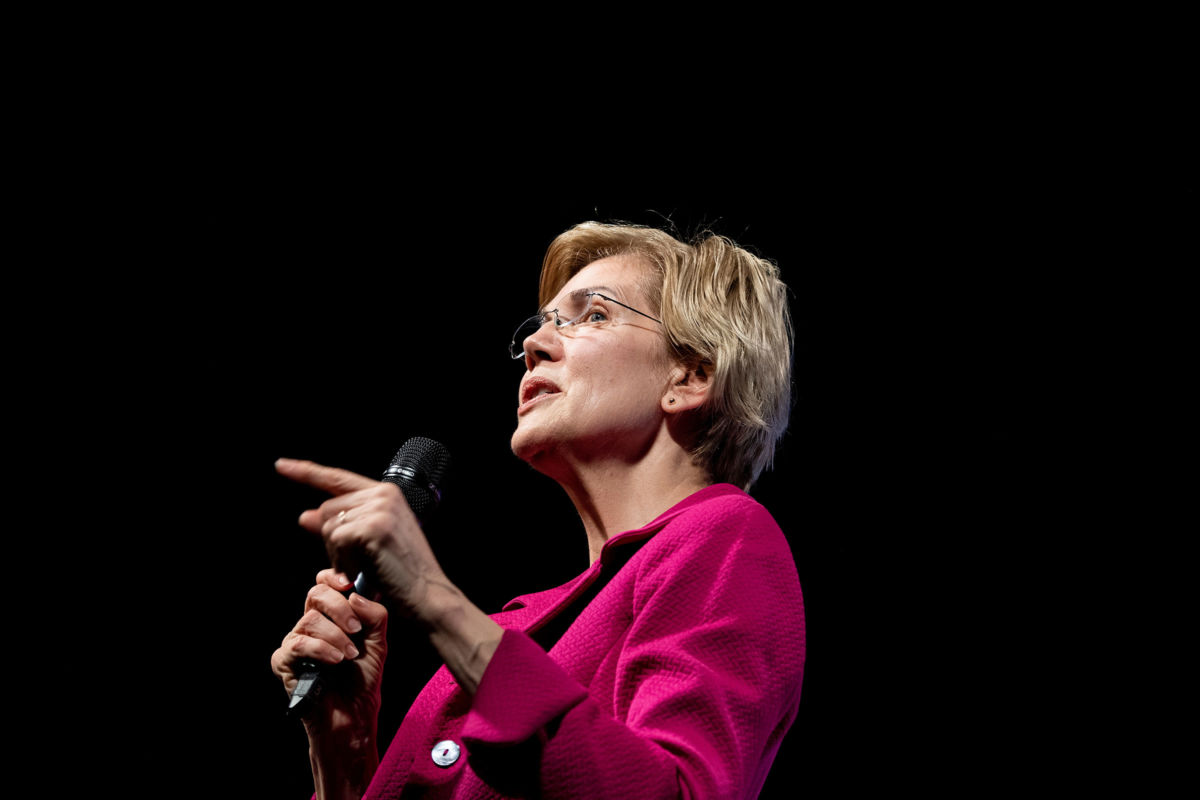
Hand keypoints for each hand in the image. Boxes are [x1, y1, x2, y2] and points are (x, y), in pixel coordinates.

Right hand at [270, 569, 387, 735]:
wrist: (353, 714)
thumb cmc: (363, 679)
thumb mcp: (379, 641)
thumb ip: (374, 614)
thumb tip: (354, 595)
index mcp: (331, 616)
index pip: (324, 583)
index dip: (333, 577)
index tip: (349, 584)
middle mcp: (310, 625)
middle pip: (316, 594)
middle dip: (339, 608)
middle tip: (356, 629)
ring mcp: (295, 642)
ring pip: (310, 619)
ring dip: (336, 636)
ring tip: (350, 656)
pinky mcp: (283, 661)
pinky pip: (299, 644)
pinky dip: (321, 649)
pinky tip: (336, 661)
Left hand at [274, 457, 451, 623]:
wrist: (427, 595)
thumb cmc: (401, 573)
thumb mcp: (368, 543)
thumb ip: (339, 525)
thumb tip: (304, 515)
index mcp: (386, 493)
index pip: (337, 479)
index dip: (306, 472)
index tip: (282, 465)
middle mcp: (383, 494)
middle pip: (327, 510)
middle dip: (333, 542)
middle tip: (359, 563)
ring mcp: (380, 509)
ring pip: (329, 528)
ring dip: (339, 556)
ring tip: (366, 568)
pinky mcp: (373, 528)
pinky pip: (337, 543)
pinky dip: (345, 564)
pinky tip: (365, 572)